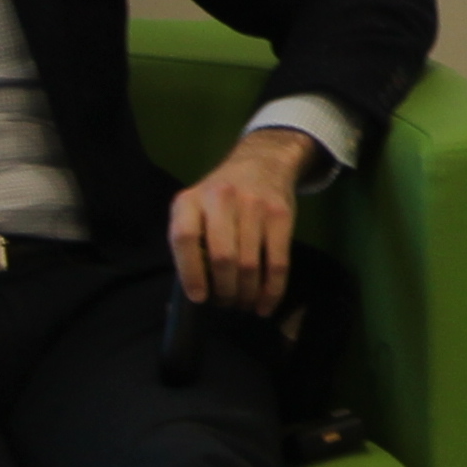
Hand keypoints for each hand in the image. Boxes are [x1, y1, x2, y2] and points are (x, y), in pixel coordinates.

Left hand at [168, 126, 316, 316]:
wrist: (262, 161)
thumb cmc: (219, 197)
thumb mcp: (195, 208)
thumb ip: (190, 243)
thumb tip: (190, 296)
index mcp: (190, 200)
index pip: (185, 238)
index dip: (191, 272)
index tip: (199, 298)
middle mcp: (221, 199)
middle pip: (222, 256)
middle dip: (224, 290)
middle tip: (225, 304)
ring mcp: (254, 205)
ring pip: (249, 263)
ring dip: (246, 293)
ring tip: (242, 304)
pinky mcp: (281, 214)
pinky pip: (277, 261)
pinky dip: (272, 289)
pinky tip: (265, 304)